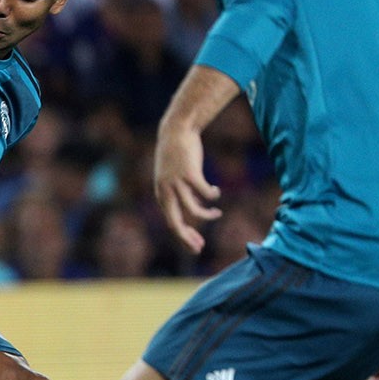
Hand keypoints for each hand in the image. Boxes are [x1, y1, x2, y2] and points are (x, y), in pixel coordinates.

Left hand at [154, 125, 220, 251]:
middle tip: (199, 247)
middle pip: (175, 222)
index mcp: (161, 195)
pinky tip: (215, 191)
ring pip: (193, 210)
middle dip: (187, 238)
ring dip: (207, 215)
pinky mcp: (190, 174)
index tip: (197, 244)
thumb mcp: (173, 178)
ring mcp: (177, 183)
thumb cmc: (175, 156)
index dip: (184, 236)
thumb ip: (180, 193)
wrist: (175, 132)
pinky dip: (212, 196)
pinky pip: (204, 193)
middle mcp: (166, 191)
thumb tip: (194, 207)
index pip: (171, 222)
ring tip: (217, 213)